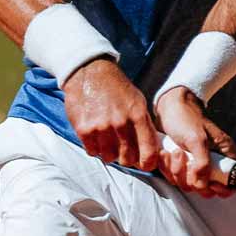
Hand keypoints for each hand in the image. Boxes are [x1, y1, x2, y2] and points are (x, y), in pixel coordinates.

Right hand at [61, 59, 161, 173]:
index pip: (149, 151)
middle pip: (128, 158)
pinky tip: (96, 137)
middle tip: (123, 151)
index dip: (148, 162)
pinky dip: (95, 148)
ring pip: (109, 157)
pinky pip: (92, 151)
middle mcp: (121, 123)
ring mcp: (101, 127)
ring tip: (108, 141)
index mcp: (138, 115)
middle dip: (127, 158)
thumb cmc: (117, 88)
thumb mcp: (138, 101)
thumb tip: (151, 148)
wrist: (90, 72)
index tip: (145, 164)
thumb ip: (144, 124)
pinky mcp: (84, 129)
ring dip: (109, 153)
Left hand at [153, 87, 235, 197]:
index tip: (209, 183)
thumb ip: (202, 164)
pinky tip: (165, 154)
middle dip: (191, 178)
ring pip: (187, 185)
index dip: (221, 189)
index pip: (230, 184)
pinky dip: (167, 169)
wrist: (168, 107)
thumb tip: (202, 186)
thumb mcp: (197, 139)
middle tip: (185, 160)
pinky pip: (174, 178)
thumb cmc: (187, 118)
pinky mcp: (180, 166)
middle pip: (205, 189)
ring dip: (176, 171)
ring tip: (173, 152)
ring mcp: (194, 166)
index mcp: (224, 156)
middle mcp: (211, 164)